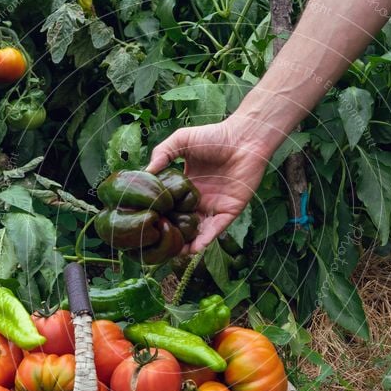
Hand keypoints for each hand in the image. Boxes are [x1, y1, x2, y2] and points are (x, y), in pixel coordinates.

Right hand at [146, 119, 270, 252]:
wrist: (244, 138)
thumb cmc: (215, 136)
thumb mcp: (181, 140)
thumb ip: (163, 154)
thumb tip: (145, 172)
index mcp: (187, 184)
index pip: (170, 204)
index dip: (160, 213)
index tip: (145, 223)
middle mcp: (199, 198)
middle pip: (182, 221)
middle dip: (171, 233)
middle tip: (155, 245)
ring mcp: (214, 206)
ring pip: (197, 230)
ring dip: (187, 242)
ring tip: (172, 253)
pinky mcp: (229, 210)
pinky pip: (216, 229)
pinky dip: (205, 239)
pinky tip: (194, 248)